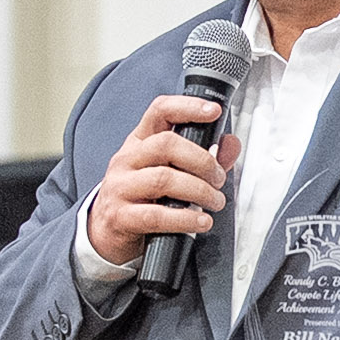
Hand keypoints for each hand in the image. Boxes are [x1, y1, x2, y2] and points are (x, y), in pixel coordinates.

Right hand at [87, 95, 241, 266]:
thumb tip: (231, 143)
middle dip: (202, 161)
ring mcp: (120, 187)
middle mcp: (126, 160)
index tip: (213, 111)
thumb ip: (204, 160)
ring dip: (200, 191)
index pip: (160, 112)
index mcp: (140, 143)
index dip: (187, 107)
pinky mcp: (120, 217)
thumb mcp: (171, 173)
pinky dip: (186, 219)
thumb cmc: (145, 199)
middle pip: (166, 145)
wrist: (108, 233)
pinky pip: (156, 215)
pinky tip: (201, 221)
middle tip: (219, 179)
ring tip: (215, 201)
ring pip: (163, 179)